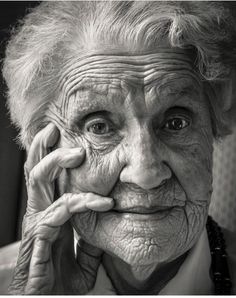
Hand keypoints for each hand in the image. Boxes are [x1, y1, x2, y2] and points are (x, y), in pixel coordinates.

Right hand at [8, 123, 113, 293]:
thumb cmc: (60, 280)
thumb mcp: (83, 255)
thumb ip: (91, 236)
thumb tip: (104, 220)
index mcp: (49, 213)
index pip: (45, 178)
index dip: (49, 156)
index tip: (65, 139)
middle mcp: (40, 213)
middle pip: (35, 172)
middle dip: (42, 148)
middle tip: (54, 129)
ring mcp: (39, 223)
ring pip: (39, 182)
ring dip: (56, 162)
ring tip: (77, 152)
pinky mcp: (41, 238)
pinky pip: (60, 211)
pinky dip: (82, 202)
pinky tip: (102, 201)